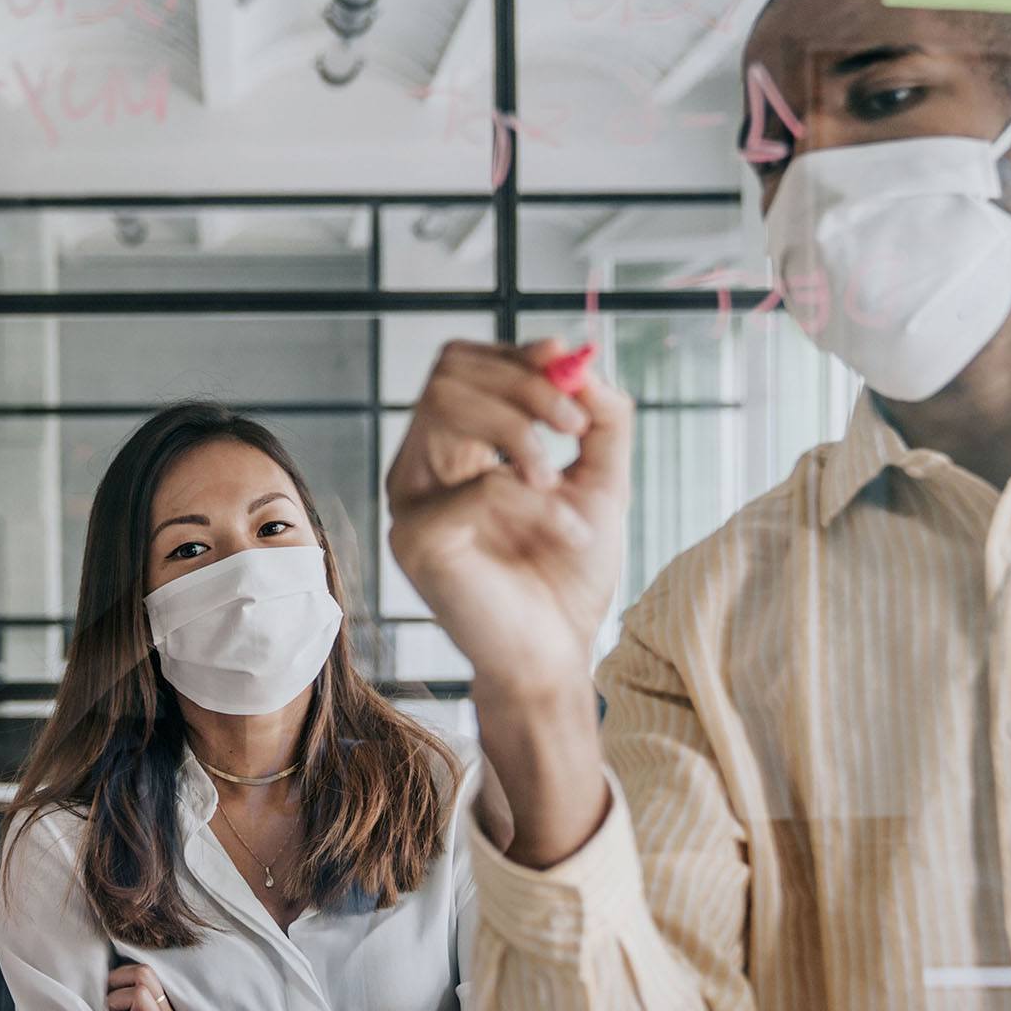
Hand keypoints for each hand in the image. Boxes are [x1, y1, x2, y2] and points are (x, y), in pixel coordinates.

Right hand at [386, 338, 632, 693]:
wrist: (557, 657)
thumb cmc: (567, 575)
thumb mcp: (601, 481)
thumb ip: (599, 417)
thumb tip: (581, 359)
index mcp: (452, 447)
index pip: (461, 366)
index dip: (513, 353)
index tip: (565, 359)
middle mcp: (420, 466)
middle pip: (448, 374)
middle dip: (522, 384)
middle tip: (575, 425)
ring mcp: (409, 501)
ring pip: (445, 406)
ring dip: (520, 430)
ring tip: (561, 480)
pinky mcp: (416, 539)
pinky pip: (477, 485)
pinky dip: (536, 503)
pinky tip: (569, 532)